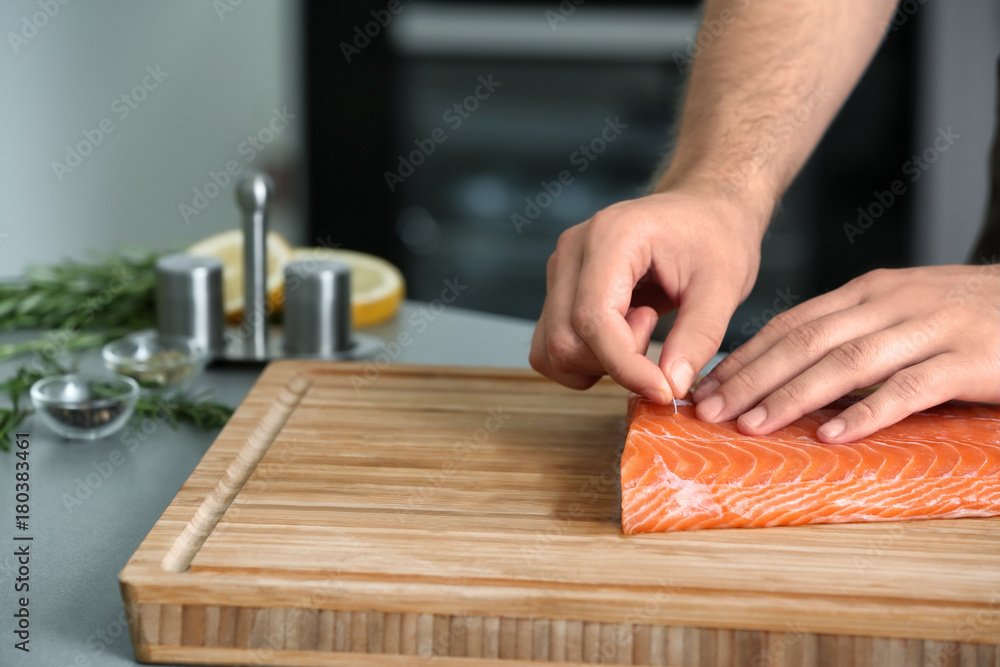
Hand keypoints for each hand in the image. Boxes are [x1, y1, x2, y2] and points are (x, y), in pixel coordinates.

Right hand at [529, 185, 769, 401]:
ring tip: (642, 327)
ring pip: (552, 349)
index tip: (664, 390)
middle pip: (565, 339)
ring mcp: (559, 269)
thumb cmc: (716, 237)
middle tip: (658, 333)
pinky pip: (551, 346)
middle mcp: (572, 250)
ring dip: (599, 362)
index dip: (625, 365)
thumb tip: (670, 387)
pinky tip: (622, 337)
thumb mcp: (724, 286)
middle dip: (615, 362)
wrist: (703, 212)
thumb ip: (698, 338)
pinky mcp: (558, 289)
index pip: (593, 318)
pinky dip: (586, 361)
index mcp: (611, 236)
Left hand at [693, 264, 999, 441]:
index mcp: (870, 292)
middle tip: (710, 409)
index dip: (746, 354)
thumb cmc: (969, 317)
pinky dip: (867, 413)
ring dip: (792, 395)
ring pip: (846, 362)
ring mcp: (930, 329)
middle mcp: (891, 303)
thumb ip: (853, 331)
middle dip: (750, 377)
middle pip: (805, 341)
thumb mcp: (903, 311)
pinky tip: (832, 435)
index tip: (708, 384)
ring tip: (752, 425)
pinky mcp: (968, 360)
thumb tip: (791, 371)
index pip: (792, 323)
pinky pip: (909, 389)